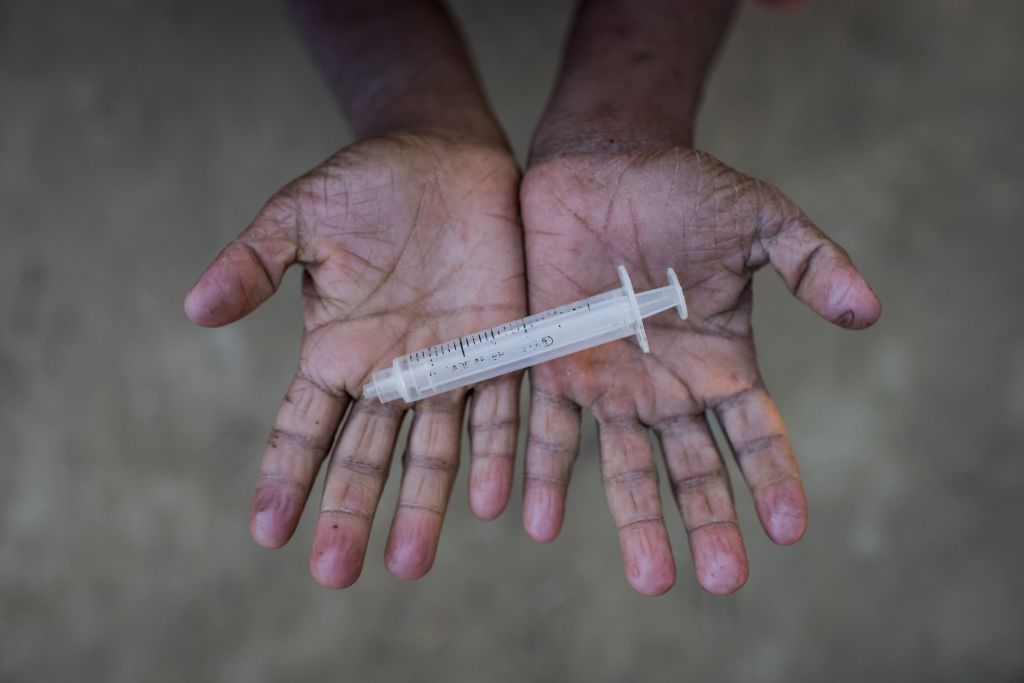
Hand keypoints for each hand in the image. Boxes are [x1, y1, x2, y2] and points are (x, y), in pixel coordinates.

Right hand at [185, 134, 524, 586]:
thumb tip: (193, 310)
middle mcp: (392, 373)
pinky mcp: (504, 347)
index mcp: (338, 351)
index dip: (286, 478)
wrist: (446, 153)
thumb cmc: (367, 184)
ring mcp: (449, 366)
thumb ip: (254, 262)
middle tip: (335, 573)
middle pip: (367, 457)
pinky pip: (502, 410)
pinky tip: (494, 501)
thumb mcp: (301, 216)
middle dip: (350, 512)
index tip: (268, 531)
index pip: (305, 428)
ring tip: (410, 562)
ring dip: (424, 506)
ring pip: (435, 452)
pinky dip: (497, 455)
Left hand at [520, 146, 879, 594]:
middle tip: (722, 579)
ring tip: (651, 578)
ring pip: (625, 468)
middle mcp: (666, 387)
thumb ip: (810, 261)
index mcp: (720, 361)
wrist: (601, 165)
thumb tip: (869, 311)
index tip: (788, 529)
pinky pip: (547, 429)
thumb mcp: (757, 219)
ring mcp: (610, 383)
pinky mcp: (553, 365)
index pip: (754, 434)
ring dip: (636, 523)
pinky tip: (536, 521)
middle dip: (708, 525)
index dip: (772, 479)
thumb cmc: (684, 189)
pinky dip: (543, 474)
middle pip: (693, 471)